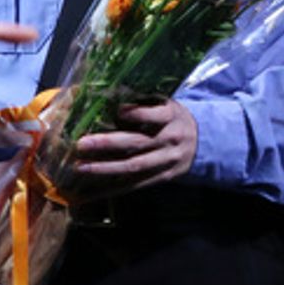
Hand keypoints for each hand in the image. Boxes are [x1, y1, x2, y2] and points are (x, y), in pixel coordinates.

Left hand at [72, 97, 198, 194]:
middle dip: (108, 144)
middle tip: (82, 143)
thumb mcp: (167, 103)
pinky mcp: (162, 177)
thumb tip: (105, 92)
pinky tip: (90, 192)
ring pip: (134, 166)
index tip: (118, 111)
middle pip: (138, 143)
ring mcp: (166, 161)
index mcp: (172, 116)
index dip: (137, 114)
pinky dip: (111, 190)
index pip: (155, 115)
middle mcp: (170, 139)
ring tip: (80, 167)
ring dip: (105, 168)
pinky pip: (134, 185)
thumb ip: (143, 100)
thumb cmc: (173, 118)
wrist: (203, 142)